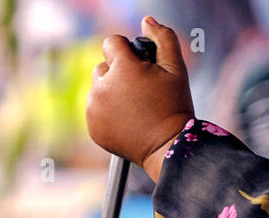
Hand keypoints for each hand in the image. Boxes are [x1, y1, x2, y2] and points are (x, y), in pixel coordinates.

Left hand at [87, 16, 194, 179]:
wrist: (166, 145)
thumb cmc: (174, 104)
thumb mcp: (176, 68)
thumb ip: (163, 38)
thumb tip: (146, 21)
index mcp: (122, 69)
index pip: (111, 43)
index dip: (126, 50)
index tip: (139, 63)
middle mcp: (102, 87)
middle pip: (102, 67)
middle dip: (118, 73)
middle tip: (140, 89)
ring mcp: (94, 109)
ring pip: (97, 89)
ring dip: (111, 92)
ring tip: (133, 105)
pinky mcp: (92, 126)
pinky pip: (95, 109)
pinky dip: (106, 111)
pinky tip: (126, 118)